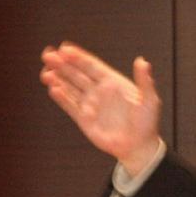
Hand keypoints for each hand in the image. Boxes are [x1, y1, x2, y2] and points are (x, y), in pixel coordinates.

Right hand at [40, 42, 161, 174]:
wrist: (138, 147)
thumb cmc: (147, 123)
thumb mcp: (149, 100)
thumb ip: (144, 80)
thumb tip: (143, 62)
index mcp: (113, 82)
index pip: (92, 66)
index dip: (79, 57)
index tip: (65, 49)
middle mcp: (99, 91)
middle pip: (77, 73)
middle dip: (62, 64)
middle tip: (48, 54)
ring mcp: (91, 104)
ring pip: (70, 87)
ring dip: (58, 78)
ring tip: (46, 71)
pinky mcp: (84, 119)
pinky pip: (70, 105)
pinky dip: (61, 97)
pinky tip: (53, 88)